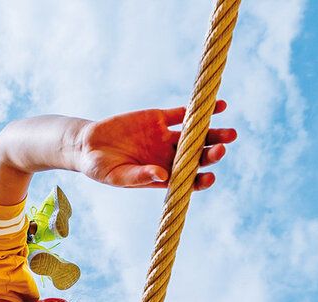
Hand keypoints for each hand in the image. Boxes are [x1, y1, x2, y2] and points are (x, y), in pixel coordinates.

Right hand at [76, 101, 236, 190]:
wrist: (86, 144)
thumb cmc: (100, 168)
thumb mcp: (116, 176)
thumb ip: (139, 176)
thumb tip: (163, 175)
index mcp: (161, 176)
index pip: (187, 180)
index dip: (201, 180)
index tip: (210, 178)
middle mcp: (168, 157)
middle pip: (197, 157)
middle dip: (212, 154)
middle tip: (222, 149)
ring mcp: (165, 137)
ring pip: (196, 135)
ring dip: (214, 134)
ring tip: (231, 134)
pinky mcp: (159, 118)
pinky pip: (185, 113)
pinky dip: (200, 109)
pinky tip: (219, 106)